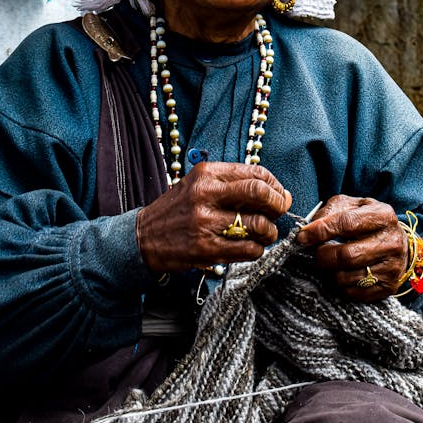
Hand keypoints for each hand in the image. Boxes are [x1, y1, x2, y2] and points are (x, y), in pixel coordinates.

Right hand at [136, 162, 291, 272]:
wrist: (143, 237)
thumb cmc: (177, 210)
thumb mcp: (198, 185)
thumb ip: (234, 185)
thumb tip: (279, 193)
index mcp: (206, 174)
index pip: (255, 173)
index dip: (275, 185)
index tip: (279, 194)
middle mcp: (205, 195)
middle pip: (259, 193)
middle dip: (278, 204)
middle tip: (279, 212)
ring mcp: (205, 223)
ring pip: (258, 224)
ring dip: (269, 231)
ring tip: (265, 233)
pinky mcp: (206, 249)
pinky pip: (248, 249)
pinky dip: (257, 249)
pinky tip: (251, 247)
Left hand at [296, 194, 408, 300]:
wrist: (397, 244)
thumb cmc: (368, 222)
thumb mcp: (353, 206)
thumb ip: (331, 211)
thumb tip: (309, 228)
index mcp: (383, 216)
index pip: (347, 223)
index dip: (320, 231)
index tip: (302, 237)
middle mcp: (391, 242)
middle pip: (346, 256)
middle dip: (322, 256)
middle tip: (315, 253)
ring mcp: (391, 268)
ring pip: (346, 277)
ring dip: (328, 271)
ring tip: (328, 262)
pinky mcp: (387, 287)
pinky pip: (352, 293)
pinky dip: (339, 285)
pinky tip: (340, 273)